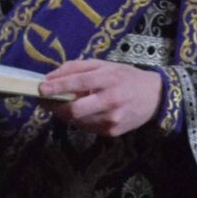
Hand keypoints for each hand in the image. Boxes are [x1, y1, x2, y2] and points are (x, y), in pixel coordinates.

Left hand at [41, 60, 164, 136]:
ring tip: (64, 104)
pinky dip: (80, 120)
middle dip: (55, 107)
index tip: (40, 89)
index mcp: (108, 79)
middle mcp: (110, 101)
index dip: (57, 87)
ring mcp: (112, 119)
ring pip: (78, 121)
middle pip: (74, 110)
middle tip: (45, 102)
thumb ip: (77, 68)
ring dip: (65, 114)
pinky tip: (84, 111)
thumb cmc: (126, 77)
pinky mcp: (112, 132)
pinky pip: (87, 127)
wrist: (156, 97)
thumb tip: (50, 76)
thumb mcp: (104, 65)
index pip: (78, 83)